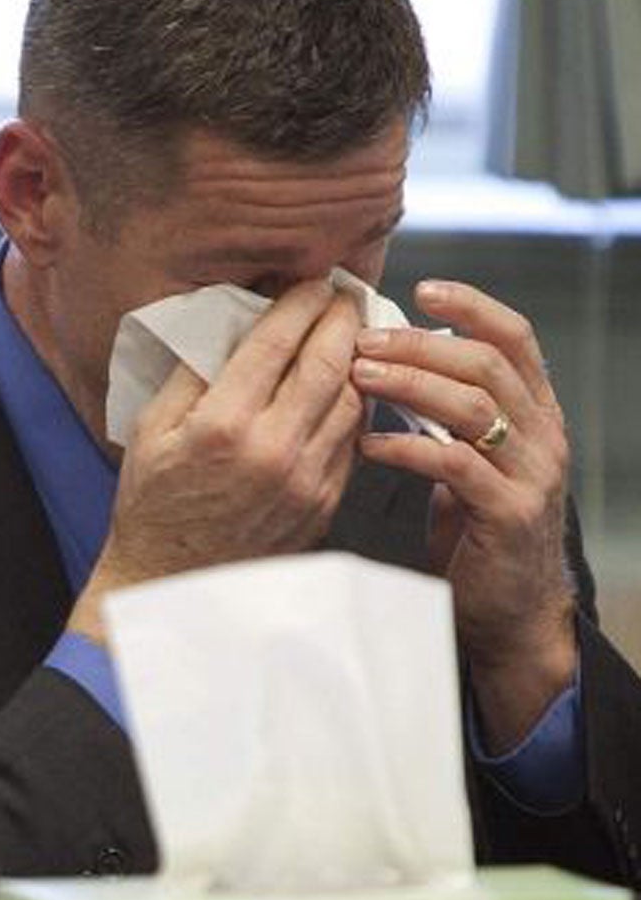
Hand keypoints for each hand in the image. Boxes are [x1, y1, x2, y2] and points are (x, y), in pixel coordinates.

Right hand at [69, 277, 365, 641]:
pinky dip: (352, 402)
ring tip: (349, 332)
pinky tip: (343, 386)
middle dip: (341, 316)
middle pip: (331, 361)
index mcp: (223, 424)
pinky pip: (352, 438)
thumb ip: (193, 373)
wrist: (171, 581)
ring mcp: (307, 478)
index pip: (278, 341)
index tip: (306, 278)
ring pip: (353, 397)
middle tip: (342, 292)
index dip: (298, 300)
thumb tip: (233, 323)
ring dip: (357, 357)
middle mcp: (273, 449)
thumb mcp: (152, 429)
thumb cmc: (152, 505)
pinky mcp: (325, 501)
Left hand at [351, 279, 575, 748]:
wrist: (510, 612)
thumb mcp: (467, 462)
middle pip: (487, 364)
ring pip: (474, 406)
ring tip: (356, 375)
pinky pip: (456, 464)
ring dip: (409, 384)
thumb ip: (445, 418)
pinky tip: (368, 442)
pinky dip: (407, 446)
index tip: (422, 288)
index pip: (515, 340)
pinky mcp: (508, 513)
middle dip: (421, 344)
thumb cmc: (475, 533)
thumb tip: (390, 367)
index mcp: (535, 414)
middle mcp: (543, 435)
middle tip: (361, 338)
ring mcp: (532, 473)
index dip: (473, 307)